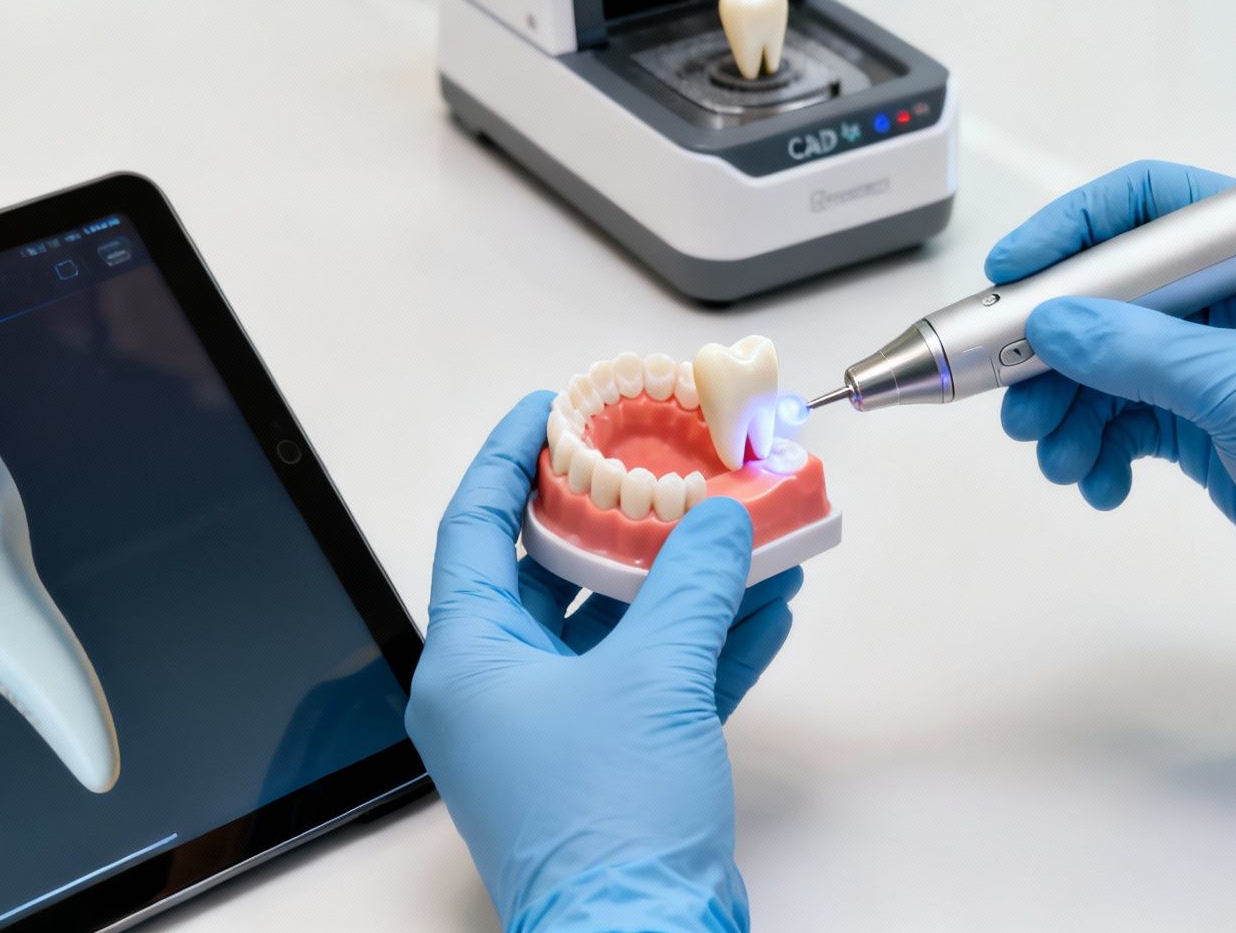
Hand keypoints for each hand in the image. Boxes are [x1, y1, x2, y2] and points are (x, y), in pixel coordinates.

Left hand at [407, 393, 799, 932]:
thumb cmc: (606, 827)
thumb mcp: (653, 678)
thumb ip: (690, 585)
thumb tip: (721, 518)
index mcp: (468, 662)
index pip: (473, 528)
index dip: (508, 458)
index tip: (548, 408)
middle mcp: (499, 693)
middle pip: (550, 571)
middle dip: (617, 516)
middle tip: (657, 459)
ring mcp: (554, 733)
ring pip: (616, 627)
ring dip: (680, 580)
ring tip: (736, 523)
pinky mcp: (614, 768)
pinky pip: (657, 681)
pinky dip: (708, 642)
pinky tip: (766, 601)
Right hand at [990, 161, 1235, 678]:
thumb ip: (1139, 353)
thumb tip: (1052, 325)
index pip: (1153, 207)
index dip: (1075, 229)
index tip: (1015, 271)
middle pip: (1111, 294)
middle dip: (1054, 347)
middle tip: (1012, 392)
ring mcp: (1217, 363)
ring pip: (1105, 364)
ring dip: (1066, 410)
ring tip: (1056, 456)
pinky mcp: (1203, 422)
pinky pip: (1121, 419)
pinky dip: (1097, 450)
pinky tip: (1102, 483)